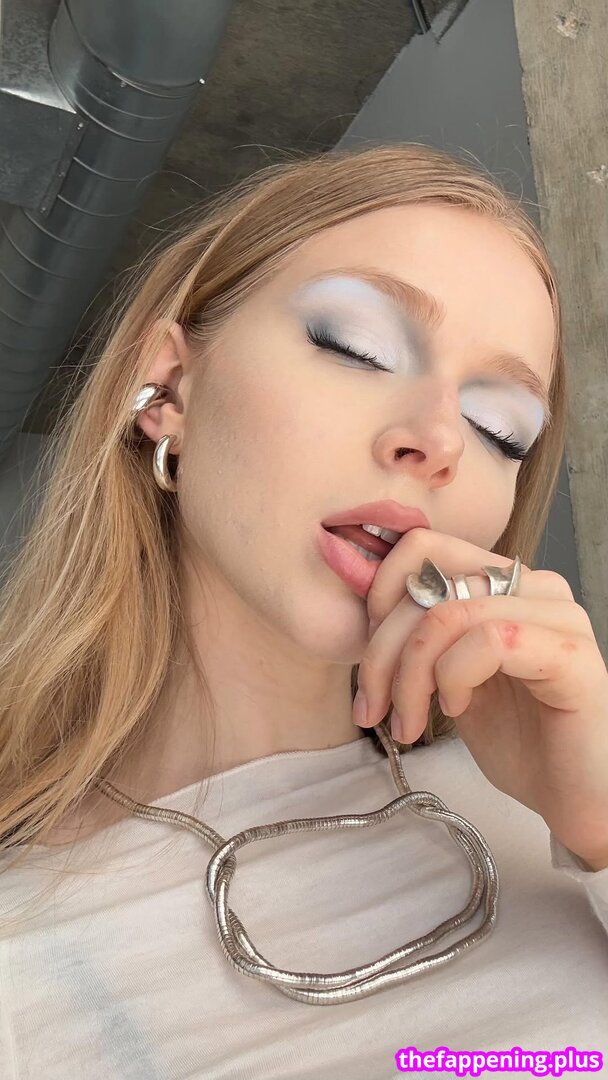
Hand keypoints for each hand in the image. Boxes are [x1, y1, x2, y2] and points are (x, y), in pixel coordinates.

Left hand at [354, 528, 607, 869]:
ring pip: (449, 612)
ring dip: (411, 675)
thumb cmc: (521, 742)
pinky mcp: (571, 655)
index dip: (380, 595)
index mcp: (506, 584)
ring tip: (408, 723)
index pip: (425, 548)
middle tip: (372, 708)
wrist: (576, 801)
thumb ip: (423, 638)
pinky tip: (456, 709)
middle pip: (428, 581)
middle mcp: (535, 587)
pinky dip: (454, 677)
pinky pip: (489, 640)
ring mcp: (558, 616)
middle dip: (382, 650)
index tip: (367, 658)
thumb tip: (367, 614)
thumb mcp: (452, 679)